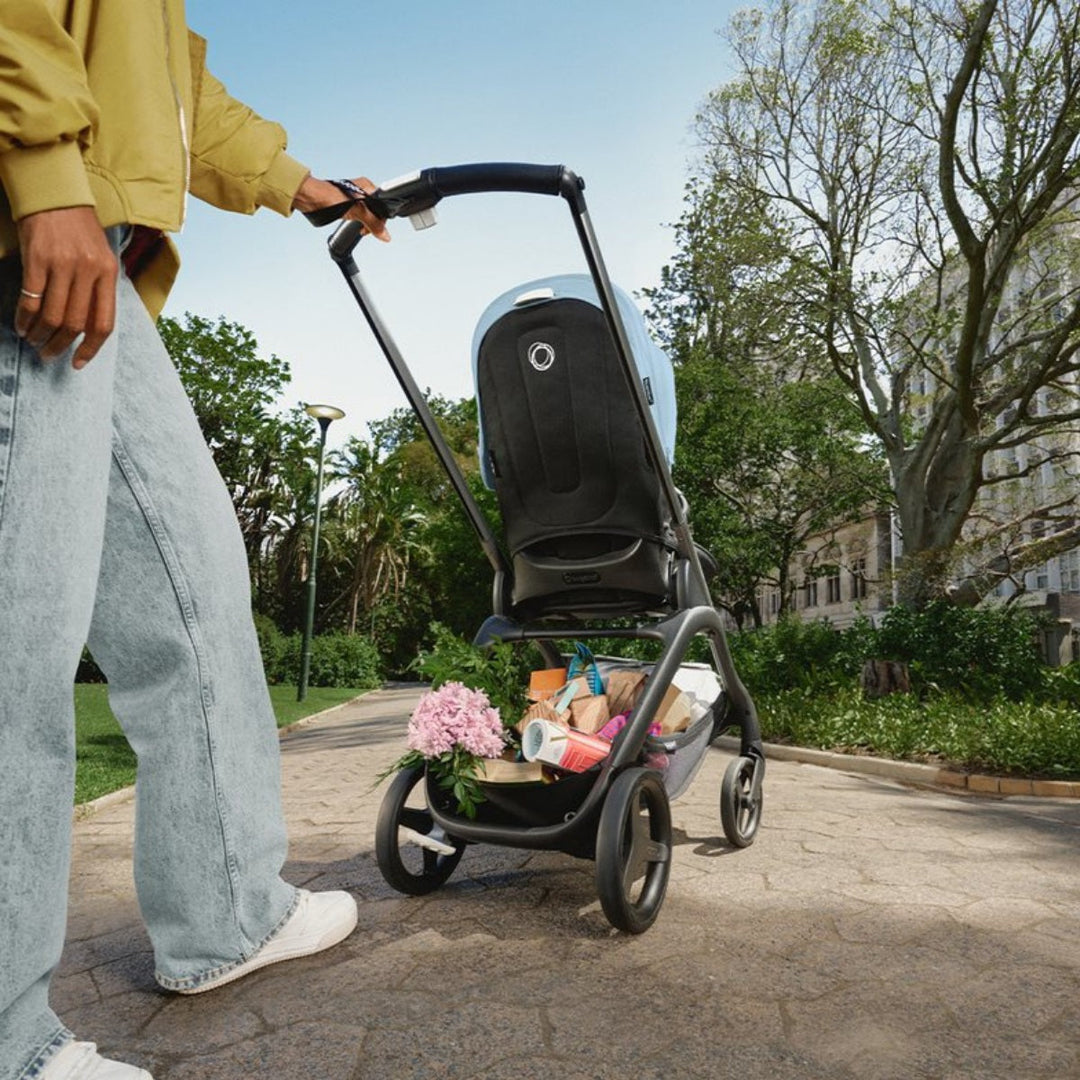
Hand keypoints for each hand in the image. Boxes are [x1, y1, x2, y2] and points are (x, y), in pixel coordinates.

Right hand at [15, 206, 117, 367]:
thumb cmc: (79, 229)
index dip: (91, 348)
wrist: (55, 193)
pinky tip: (21, 325)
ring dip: (40, 334)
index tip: (78, 362)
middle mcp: (88, 271)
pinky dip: (24, 317)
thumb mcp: (100, 257)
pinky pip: (31, 298)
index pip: (103, 322)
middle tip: (48, 354)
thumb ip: (98, 289)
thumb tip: (88, 327)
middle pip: (75, 324)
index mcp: (108, 273)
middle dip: (60, 345)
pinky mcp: (37, 258)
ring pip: (53, 315)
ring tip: (33, 340)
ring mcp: (63, 265)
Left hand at [292, 174, 389, 240]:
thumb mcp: (356, 210)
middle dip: (373, 223)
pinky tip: (355, 225)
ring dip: (366, 224)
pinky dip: (359, 222)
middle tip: (366, 231)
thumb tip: (385, 235)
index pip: (383, 205)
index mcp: (367, 186)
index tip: (377, 229)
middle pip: (376, 211)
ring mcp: (354, 198)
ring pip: (367, 214)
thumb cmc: (328, 196)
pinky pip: (359, 216)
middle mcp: (362, 191)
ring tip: (360, 229)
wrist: (308, 198)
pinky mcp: (346, 205)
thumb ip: (372, 223)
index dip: (382, 219)